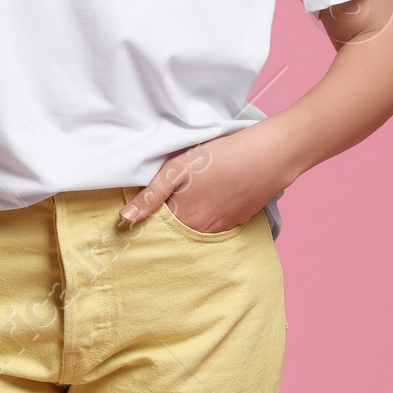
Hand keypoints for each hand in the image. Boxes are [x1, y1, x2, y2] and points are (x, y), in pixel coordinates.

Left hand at [119, 120, 290, 234]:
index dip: (145, 226)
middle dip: (164, 229)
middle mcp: (200, 231)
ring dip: (186, 224)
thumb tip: (124, 220)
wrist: (268, 157)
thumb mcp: (177, 169)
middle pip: (175, 235)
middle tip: (162, 210)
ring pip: (194, 232)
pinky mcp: (237, 222)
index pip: (155, 232)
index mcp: (182, 219)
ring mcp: (221, 229)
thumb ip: (150, 196)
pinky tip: (209, 201)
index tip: (137, 220)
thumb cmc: (220, 158)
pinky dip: (206, 220)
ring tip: (187, 202)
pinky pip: (213, 228)